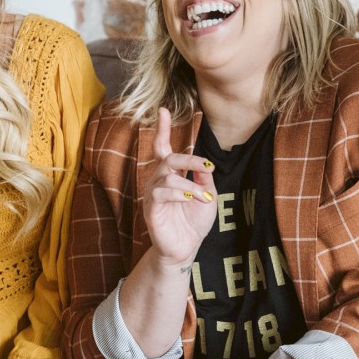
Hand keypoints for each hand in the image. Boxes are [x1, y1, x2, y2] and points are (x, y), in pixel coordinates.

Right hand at [139, 107, 216, 266]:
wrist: (186, 248)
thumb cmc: (194, 221)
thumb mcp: (207, 196)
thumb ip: (204, 179)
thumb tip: (205, 163)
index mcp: (171, 175)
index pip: (163, 148)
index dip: (162, 129)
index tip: (163, 110)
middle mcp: (159, 180)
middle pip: (168, 158)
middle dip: (190, 159)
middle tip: (208, 167)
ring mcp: (152, 194)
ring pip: (168, 176)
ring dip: (190, 184)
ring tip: (203, 197)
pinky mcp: (150, 208)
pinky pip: (161, 192)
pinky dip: (179, 193)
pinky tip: (189, 199)